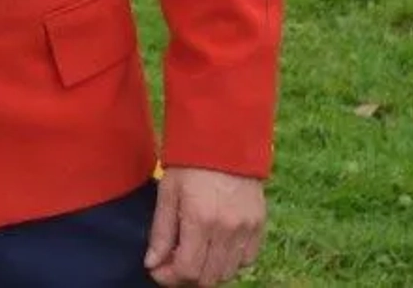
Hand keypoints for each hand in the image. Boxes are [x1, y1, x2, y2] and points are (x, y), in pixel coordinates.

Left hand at [144, 167, 265, 284]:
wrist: (225, 139)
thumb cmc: (190, 162)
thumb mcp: (168, 192)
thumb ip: (161, 232)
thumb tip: (152, 263)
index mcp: (200, 220)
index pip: (187, 270)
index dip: (169, 277)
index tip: (157, 270)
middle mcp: (227, 229)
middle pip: (209, 278)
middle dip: (187, 276)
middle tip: (174, 262)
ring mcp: (247, 228)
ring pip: (228, 272)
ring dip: (208, 270)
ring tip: (194, 253)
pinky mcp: (259, 224)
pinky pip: (248, 259)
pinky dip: (230, 261)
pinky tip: (216, 247)